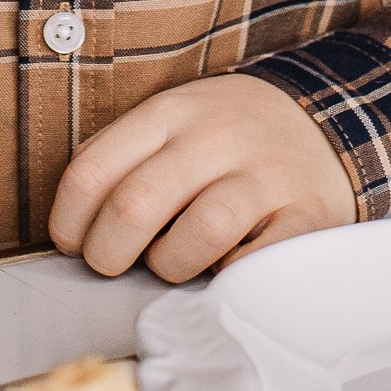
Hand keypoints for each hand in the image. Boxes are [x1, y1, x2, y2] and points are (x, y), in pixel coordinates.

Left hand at [49, 74, 353, 281]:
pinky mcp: (306, 215)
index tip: (73, 242)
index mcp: (170, 114)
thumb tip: (73, 222)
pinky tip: (222, 267)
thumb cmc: (224, 137)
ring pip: (198, 234)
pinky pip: (258, 261)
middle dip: (108, 253)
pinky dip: (232, 276)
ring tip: (172, 262)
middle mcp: (216, 139)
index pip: (93, 171)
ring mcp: (264, 176)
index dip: (68, 221)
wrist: (321, 119)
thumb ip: (122, 158)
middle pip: (135, 205)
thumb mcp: (172, 120)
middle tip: (112, 264)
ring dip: (171, 265)